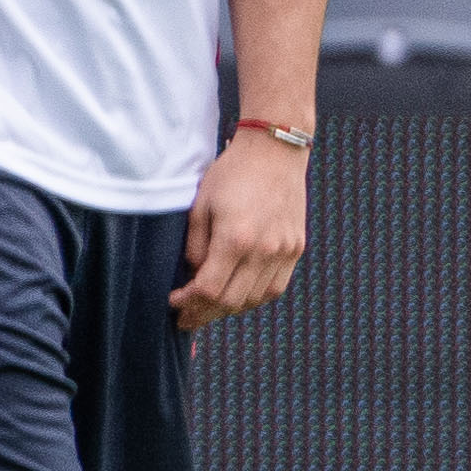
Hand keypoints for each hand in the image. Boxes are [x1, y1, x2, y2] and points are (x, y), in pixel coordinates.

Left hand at [172, 129, 306, 326]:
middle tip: (187, 317)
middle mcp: (265, 249)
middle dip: (205, 313)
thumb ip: (195, 246)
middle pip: (232, 300)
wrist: (276, 152)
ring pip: (256, 299)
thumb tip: (194, 275)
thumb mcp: (200, 206)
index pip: (209, 289)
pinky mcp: (297, 248)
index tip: (173, 302)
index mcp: (236, 238)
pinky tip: (238, 294)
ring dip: (230, 308)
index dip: (187, 302)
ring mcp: (285, 251)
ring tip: (210, 308)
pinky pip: (276, 287)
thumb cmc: (232, 173)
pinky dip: (255, 297)